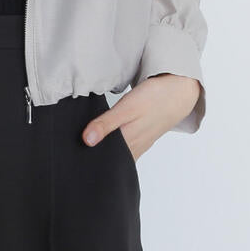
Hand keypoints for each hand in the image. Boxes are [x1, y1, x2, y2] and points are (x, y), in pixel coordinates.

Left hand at [81, 73, 202, 161]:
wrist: (179, 92)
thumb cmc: (154, 97)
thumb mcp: (127, 107)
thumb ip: (106, 124)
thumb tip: (87, 141)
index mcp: (127, 141)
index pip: (103, 157)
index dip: (86, 158)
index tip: (70, 156)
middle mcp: (133, 147)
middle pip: (109, 158)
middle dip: (92, 157)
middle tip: (73, 154)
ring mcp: (139, 144)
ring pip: (117, 154)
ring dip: (103, 152)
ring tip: (82, 149)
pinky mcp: (141, 138)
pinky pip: (125, 149)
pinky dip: (113, 146)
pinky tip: (102, 140)